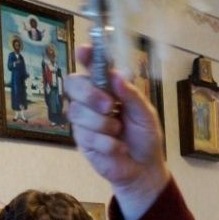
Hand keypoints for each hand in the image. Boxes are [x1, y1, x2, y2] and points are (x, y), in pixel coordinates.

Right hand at [65, 45, 168, 219]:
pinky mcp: (82, 141)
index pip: (91, 67)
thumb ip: (132, 95)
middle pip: (72, 84)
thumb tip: (116, 75)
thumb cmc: (145, 137)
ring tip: (119, 132)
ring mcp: (83, 121)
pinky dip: (106, 143)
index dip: (85, 56)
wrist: (143, 168)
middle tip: (109, 105)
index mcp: (108, 88)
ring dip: (102, 123)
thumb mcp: (145, 114)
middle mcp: (91, 100)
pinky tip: (118, 148)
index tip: (85, 51)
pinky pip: (85, 136)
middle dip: (89, 93)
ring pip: (77, 112)